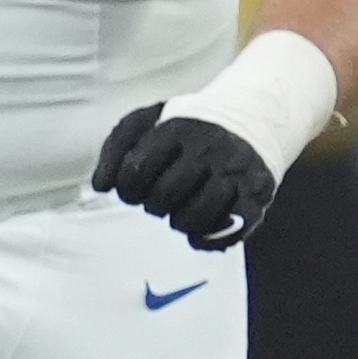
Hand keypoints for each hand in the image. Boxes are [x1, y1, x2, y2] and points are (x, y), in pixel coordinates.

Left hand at [92, 101, 277, 248]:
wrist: (250, 120)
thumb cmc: (186, 130)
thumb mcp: (145, 123)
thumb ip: (115, 149)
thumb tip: (100, 185)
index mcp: (177, 131)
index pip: (135, 171)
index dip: (126, 188)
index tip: (132, 188)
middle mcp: (209, 150)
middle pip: (163, 197)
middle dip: (152, 204)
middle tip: (159, 198)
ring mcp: (235, 173)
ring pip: (195, 217)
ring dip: (178, 223)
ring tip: (179, 211)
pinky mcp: (257, 195)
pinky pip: (231, 230)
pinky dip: (208, 239)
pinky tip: (199, 232)